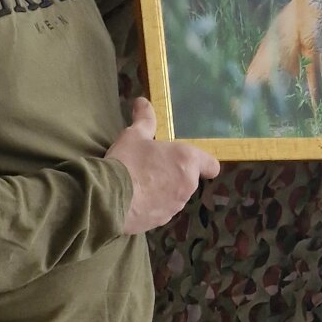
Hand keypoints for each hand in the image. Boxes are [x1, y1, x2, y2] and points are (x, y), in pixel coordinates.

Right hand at [106, 98, 219, 234]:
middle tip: (152, 166)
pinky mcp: (161, 221)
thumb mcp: (134, 135)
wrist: (109, 198)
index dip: (203, 164)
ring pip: (176, 195)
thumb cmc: (127, 161)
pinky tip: (134, 198)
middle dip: (175, 173)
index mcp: (187, 161)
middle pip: (189, 179)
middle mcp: (187, 185)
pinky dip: (153, 204)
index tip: (189, 161)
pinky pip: (162, 209)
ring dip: (164, 189)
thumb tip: (142, 101)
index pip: (211, 166)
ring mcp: (175, 206)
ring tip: (140, 183)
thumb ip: (144, 119)